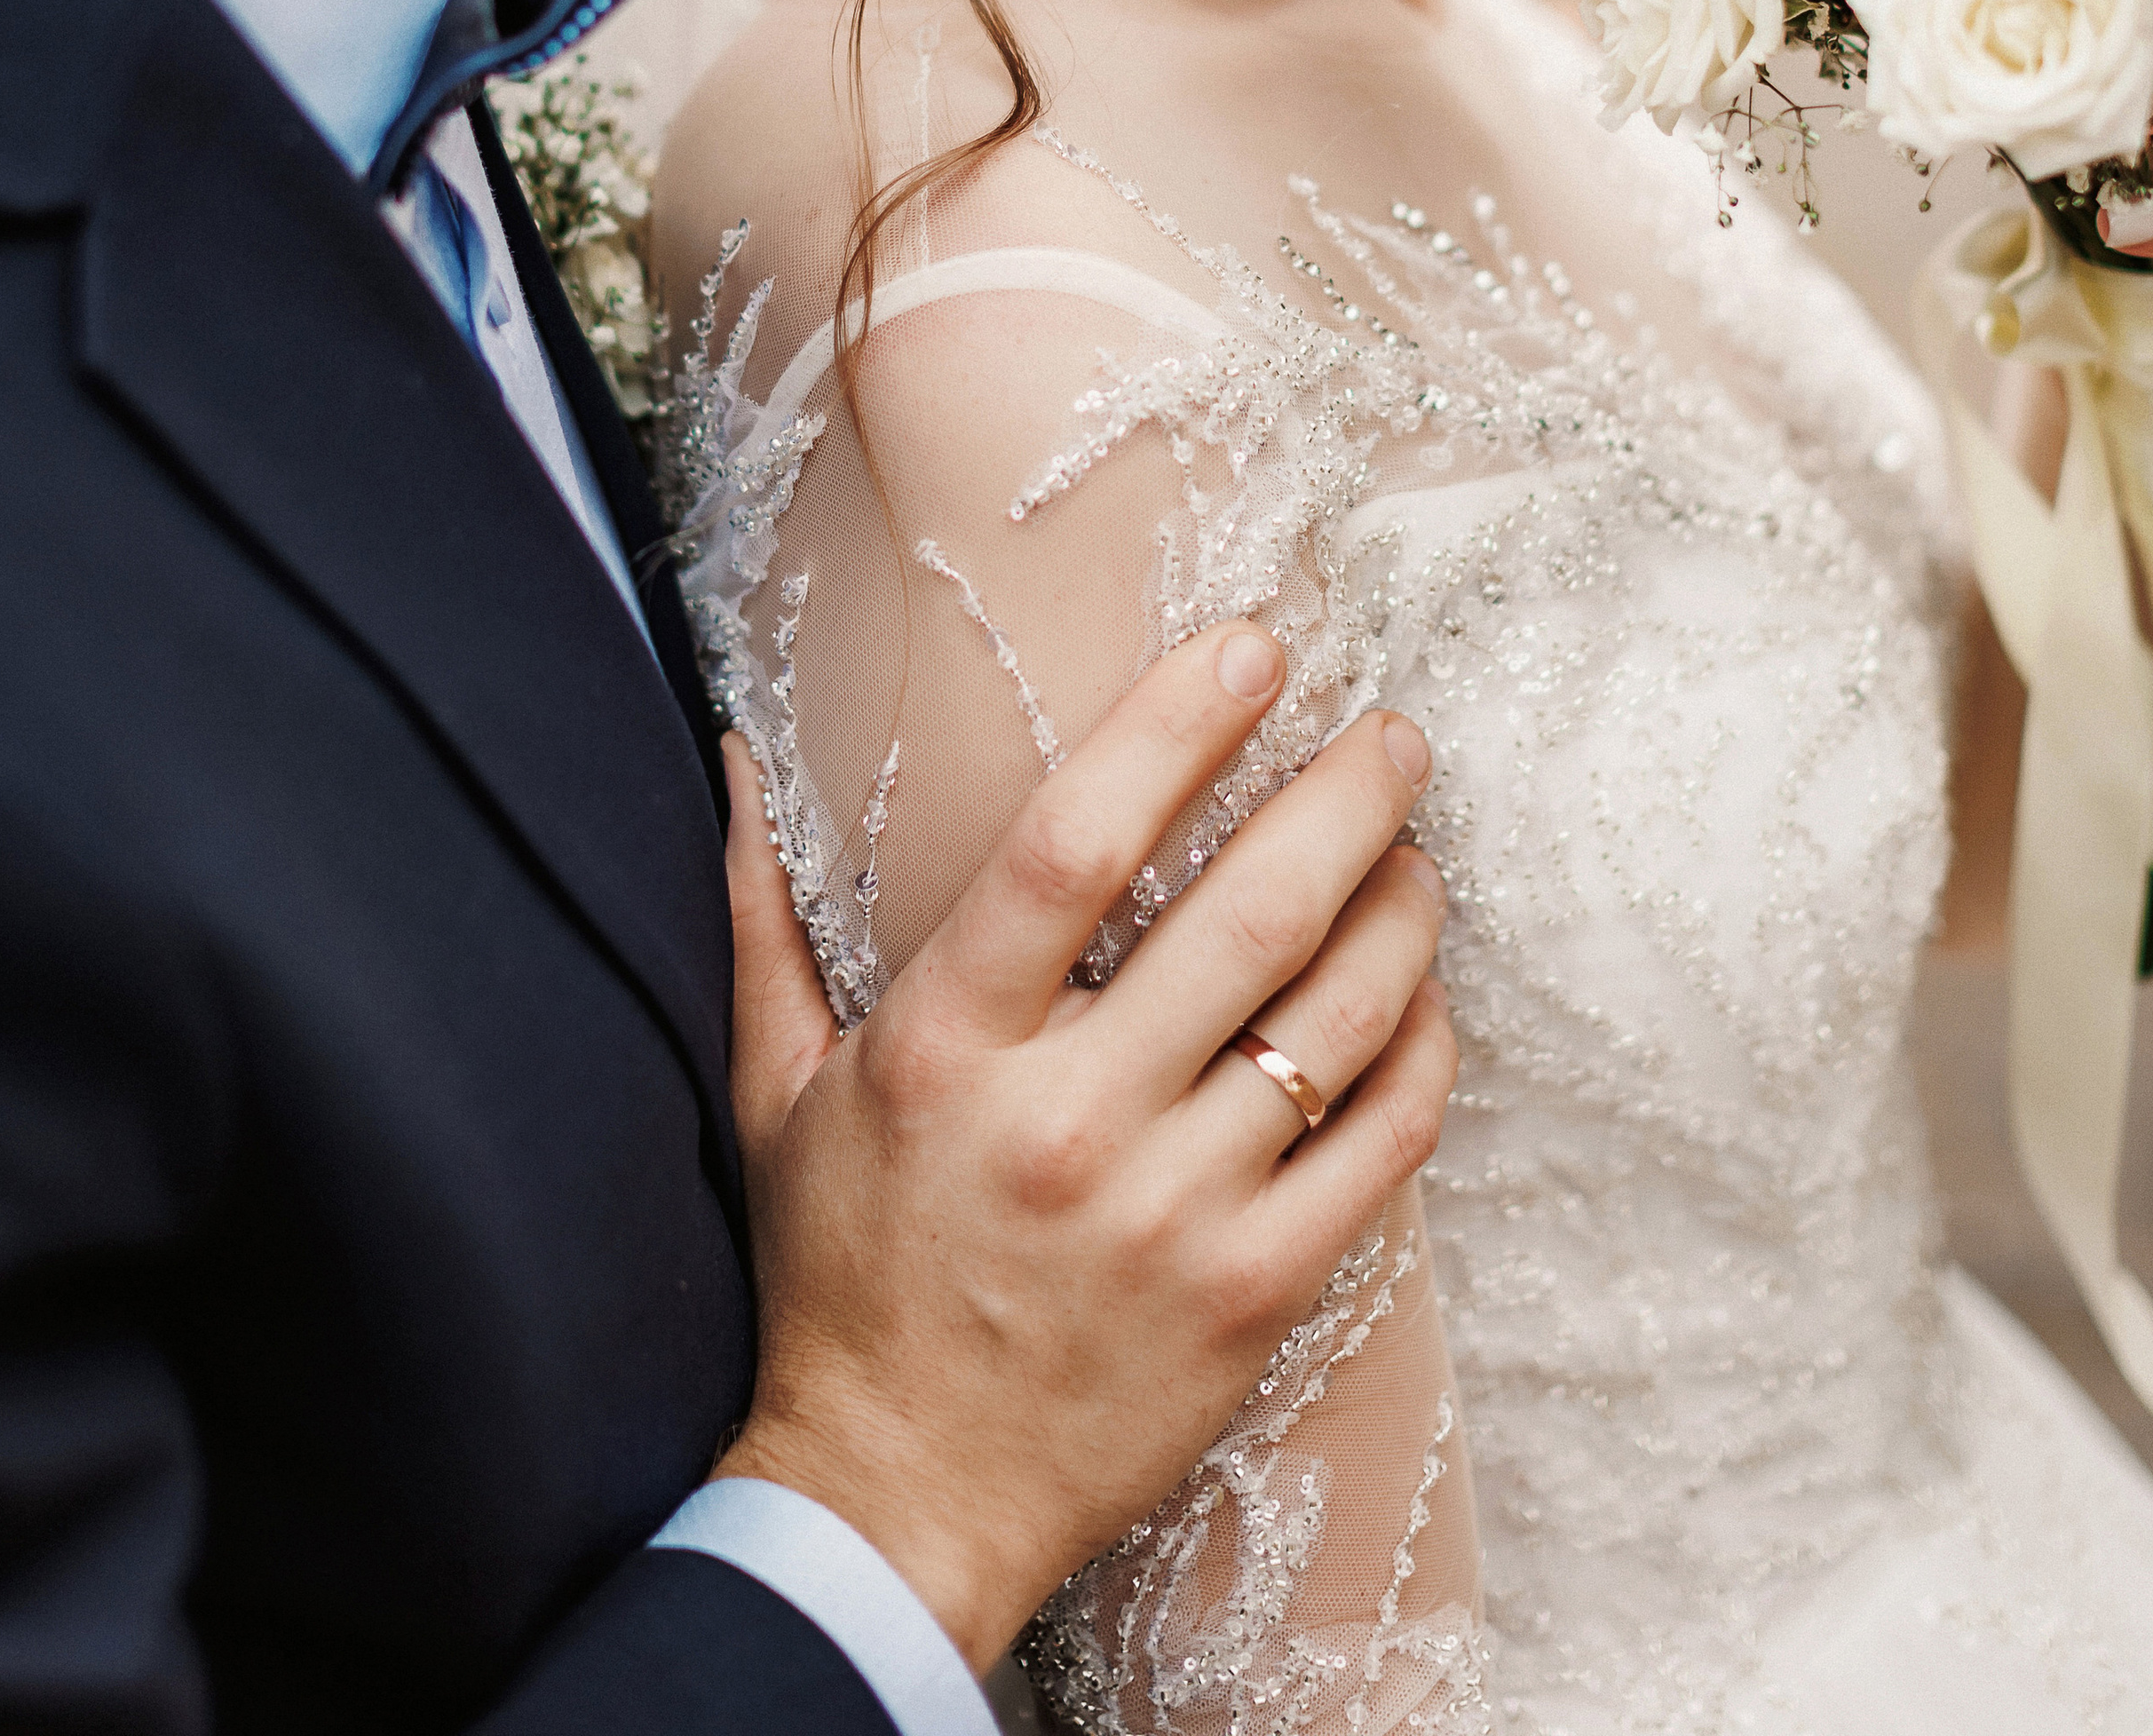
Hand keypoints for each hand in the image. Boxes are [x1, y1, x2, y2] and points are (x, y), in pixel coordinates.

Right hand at [715, 624, 1453, 1672]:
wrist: (893, 1502)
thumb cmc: (837, 1280)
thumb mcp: (774, 1093)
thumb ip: (762, 914)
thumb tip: (733, 753)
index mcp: (948, 1050)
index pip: (1074, 844)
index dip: (1173, 729)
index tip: (1252, 650)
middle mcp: (1067, 1123)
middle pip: (1246, 917)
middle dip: (1344, 800)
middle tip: (1393, 736)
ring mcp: (1173, 1217)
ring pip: (1335, 1024)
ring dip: (1400, 915)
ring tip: (1414, 855)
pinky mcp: (1252, 1297)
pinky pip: (1380, 1147)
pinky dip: (1420, 1053)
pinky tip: (1419, 999)